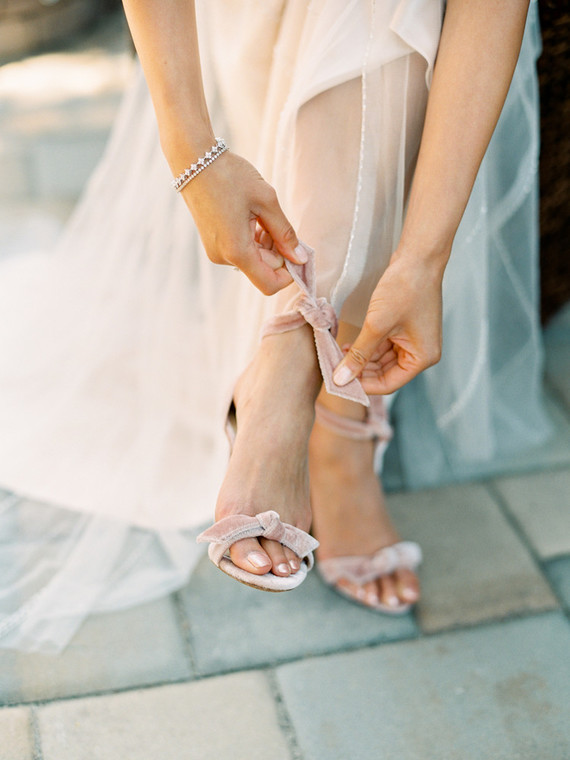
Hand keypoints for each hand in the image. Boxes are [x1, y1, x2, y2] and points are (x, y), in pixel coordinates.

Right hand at [180, 151, 305, 294]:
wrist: (194, 160)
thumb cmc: (230, 176)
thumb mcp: (266, 201)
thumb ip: (285, 233)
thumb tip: (300, 259)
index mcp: (237, 251)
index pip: (269, 284)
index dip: (289, 274)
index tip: (298, 253)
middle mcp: (224, 257)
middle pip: (263, 270)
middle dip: (279, 253)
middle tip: (278, 222)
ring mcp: (216, 251)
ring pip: (253, 260)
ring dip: (266, 244)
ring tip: (263, 215)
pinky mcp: (213, 244)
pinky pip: (241, 251)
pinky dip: (254, 240)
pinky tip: (253, 217)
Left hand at [332, 254, 443, 393]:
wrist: (417, 256)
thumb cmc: (404, 289)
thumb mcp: (377, 325)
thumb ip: (359, 354)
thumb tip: (341, 379)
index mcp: (422, 357)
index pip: (388, 384)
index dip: (363, 385)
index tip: (339, 383)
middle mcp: (421, 352)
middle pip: (385, 373)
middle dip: (360, 371)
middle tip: (334, 368)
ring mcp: (413, 340)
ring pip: (381, 360)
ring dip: (361, 358)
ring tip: (338, 355)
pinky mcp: (405, 328)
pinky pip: (383, 345)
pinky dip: (367, 346)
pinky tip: (349, 345)